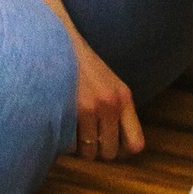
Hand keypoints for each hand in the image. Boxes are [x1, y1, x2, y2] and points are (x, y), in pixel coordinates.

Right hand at [66, 37, 142, 163]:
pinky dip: (62, 141)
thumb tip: (119, 149)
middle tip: (84, 137)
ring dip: (77, 146)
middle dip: (96, 150)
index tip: (108, 144)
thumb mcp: (108, 82)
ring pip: (87, 152)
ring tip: (70, 129)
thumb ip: (117, 110)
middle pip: (108, 152)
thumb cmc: (80, 66)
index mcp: (123, 97)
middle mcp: (110, 104)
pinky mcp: (69, 110)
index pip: (135, 144)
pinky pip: (69, 144)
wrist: (56, 41)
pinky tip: (59, 125)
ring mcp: (90, 107)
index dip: (122, 150)